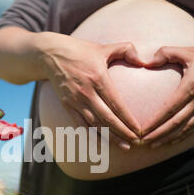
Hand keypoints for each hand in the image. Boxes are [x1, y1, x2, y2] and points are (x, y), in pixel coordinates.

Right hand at [37, 32, 143, 149]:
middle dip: (123, 132)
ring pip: (95, 124)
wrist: (50, 55)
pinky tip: (102, 145)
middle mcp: (86, 92)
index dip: (128, 119)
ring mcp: (75, 100)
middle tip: (136, 142)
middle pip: (107, 118)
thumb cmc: (80, 51)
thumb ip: (126, 49)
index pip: (116, 104)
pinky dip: (91, 136)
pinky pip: (80, 125)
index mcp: (98, 78)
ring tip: (124, 147)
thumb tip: (144, 61)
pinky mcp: (67, 105)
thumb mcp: (103, 47)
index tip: (139, 130)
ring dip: (110, 137)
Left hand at [141, 41, 193, 147]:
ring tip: (152, 145)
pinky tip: (170, 142)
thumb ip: (166, 53)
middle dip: (157, 134)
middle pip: (175, 123)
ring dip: (167, 139)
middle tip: (141, 141)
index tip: (142, 129)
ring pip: (184, 129)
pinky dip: (182, 137)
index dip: (155, 121)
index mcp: (192, 85)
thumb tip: (147, 62)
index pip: (169, 108)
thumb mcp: (189, 51)